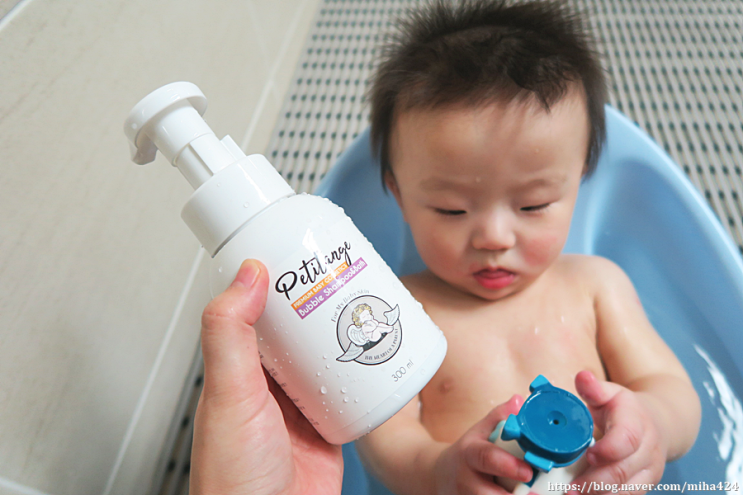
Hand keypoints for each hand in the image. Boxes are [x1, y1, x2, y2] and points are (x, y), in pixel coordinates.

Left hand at [190, 260, 342, 494]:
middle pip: (298, 328)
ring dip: (345, 331)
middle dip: (320, 301)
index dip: (277, 280)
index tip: (299, 253)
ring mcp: (300, 403)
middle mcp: (268, 383)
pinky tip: (377, 354)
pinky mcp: (329, 424)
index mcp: (238, 369)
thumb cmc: (233, 480)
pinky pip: (350, 388)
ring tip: (365, 304)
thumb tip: (246, 273)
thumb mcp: (230, 395)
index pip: (255, 310)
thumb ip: (229, 335)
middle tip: (344, 274)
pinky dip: (364, 370)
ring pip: (326, 354)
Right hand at [433, 395, 533, 494]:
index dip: (507, 465)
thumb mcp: (479, 431)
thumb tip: (520, 400)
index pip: (486, 458)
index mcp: (470, 454)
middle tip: (539, 493)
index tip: (528, 471)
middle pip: (488, 494)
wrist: (439, 475)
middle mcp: (466, 480)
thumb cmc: (469, 452)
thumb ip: (499, 416)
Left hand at [570, 370, 666, 494]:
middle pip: (623, 470)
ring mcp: (649, 470)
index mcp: (636, 422)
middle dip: (595, 482)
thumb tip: (582, 377)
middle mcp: (647, 449)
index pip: (627, 439)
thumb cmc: (625, 408)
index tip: (589, 455)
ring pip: (627, 490)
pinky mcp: (646, 484)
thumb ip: (594, 388)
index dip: (609, 450)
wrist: (660, 423)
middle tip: (568, 489)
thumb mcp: (610, 393)